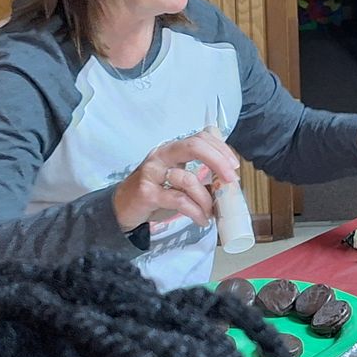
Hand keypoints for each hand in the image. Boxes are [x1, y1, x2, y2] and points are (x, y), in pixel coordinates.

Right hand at [112, 130, 239, 230]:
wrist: (122, 209)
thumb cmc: (154, 192)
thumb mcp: (177, 178)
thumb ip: (199, 174)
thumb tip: (227, 177)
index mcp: (171, 149)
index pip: (200, 137)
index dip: (220, 148)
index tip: (234, 165)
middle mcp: (161, 155)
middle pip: (194, 146)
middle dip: (218, 161)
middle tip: (231, 180)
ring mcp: (152, 173)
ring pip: (188, 179)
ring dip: (206, 198)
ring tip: (211, 212)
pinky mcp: (147, 193)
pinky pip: (179, 200)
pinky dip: (195, 211)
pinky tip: (201, 219)